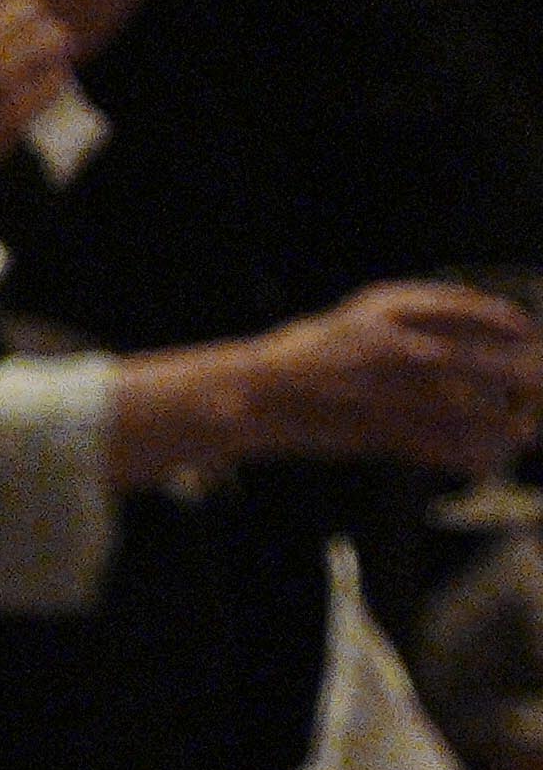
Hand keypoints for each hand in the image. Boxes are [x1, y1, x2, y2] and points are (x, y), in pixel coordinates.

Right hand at [0, 0, 72, 195]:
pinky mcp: (16, 110)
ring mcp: (0, 71)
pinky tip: (36, 87)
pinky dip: (49, 80)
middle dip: (19, 22)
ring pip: (53, 35)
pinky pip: (56, 79)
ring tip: (33, 58)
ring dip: (43, 45)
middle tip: (11, 40)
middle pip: (28, 5)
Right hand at [240, 282, 542, 477]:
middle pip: (467, 359)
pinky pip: (429, 445)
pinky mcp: (371, 431)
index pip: (455, 307)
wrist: (254, 394)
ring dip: (498, 424)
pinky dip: (461, 456)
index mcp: (381, 310)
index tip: (524, 329)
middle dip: (513, 373)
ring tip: (527, 433)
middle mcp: (386, 347)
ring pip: (456, 409)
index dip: (497, 319)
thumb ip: (407, 319)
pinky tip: (486, 461)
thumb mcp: (356, 317)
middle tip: (540, 381)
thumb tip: (470, 327)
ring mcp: (380, 391)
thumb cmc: (304, 354)